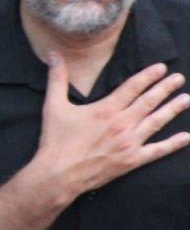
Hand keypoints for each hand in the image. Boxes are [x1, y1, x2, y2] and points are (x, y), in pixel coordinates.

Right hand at [31, 55, 189, 197]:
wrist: (59, 174)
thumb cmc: (56, 140)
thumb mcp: (53, 106)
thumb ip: (57, 78)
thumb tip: (53, 54)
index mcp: (106, 109)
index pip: (132, 87)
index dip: (148, 76)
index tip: (161, 68)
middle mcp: (122, 124)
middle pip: (149, 101)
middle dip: (165, 88)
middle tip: (178, 78)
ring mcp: (130, 143)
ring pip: (157, 122)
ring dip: (173, 109)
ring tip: (186, 99)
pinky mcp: (132, 160)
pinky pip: (157, 150)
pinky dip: (173, 144)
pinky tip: (186, 137)